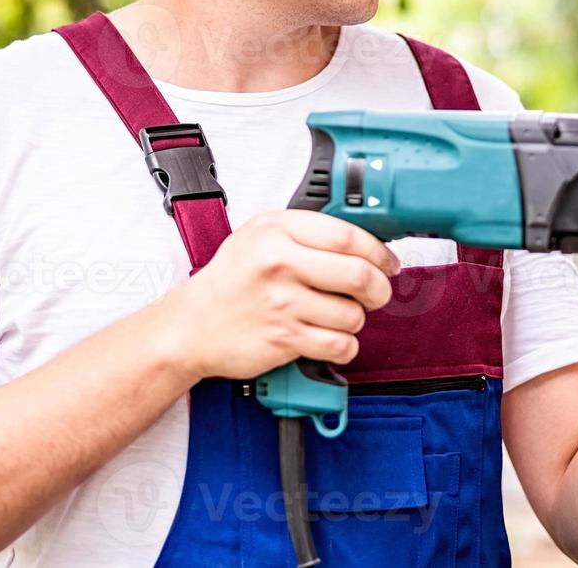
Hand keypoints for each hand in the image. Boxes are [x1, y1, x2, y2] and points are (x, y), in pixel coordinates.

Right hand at [155, 209, 401, 382]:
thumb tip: (365, 241)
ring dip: (357, 320)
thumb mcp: (259, 236)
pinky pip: (339, 344)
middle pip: (358, 275)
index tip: (387, 262)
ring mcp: (281, 303)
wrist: (190, 326)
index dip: (379, 252)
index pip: (348, 236)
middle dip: (379, 289)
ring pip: (353, 314)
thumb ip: (306, 232)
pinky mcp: (283, 338)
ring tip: (341, 316)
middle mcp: (279, 263)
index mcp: (277, 230)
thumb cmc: (230, 280)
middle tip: (377, 293)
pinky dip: (345, 346)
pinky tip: (331, 338)